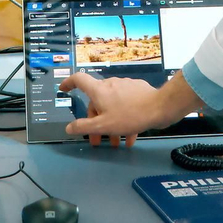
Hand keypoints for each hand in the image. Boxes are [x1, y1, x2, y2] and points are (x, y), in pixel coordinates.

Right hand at [59, 71, 202, 146]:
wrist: (159, 107)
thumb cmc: (129, 115)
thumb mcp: (103, 125)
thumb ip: (84, 127)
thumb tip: (68, 127)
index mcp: (99, 90)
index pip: (78, 79)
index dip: (68, 83)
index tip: (63, 89)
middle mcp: (110, 84)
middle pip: (97, 101)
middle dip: (97, 122)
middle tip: (99, 140)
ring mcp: (124, 86)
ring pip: (112, 106)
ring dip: (112, 124)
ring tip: (118, 142)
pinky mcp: (137, 91)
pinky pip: (126, 105)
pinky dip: (124, 119)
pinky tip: (131, 136)